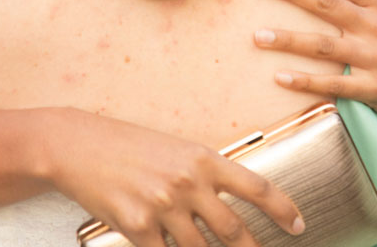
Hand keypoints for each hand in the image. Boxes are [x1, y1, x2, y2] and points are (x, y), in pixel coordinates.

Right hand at [45, 110, 303, 246]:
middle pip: (233, 229)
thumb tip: (228, 205)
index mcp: (203, 158)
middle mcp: (188, 182)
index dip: (283, 209)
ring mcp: (163, 206)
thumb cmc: (128, 146)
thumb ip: (202, 176)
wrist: (77, 145)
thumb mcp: (175, 150)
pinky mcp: (137, 227)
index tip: (299, 225)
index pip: (256, 186)